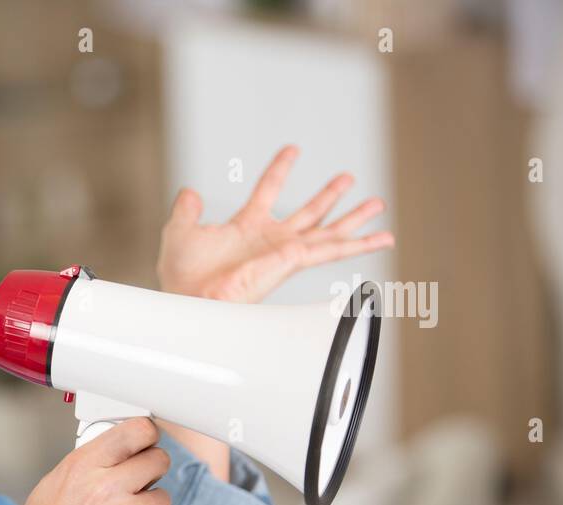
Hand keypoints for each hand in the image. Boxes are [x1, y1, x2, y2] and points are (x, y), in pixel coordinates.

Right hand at [0, 418, 171, 504]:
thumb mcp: (50, 490)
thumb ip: (86, 469)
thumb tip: (117, 454)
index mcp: (81, 467)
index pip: (136, 431)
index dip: (148, 435)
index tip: (149, 441)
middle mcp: (103, 487)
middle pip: (158, 460)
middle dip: (153, 471)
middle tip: (140, 483)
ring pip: (162, 499)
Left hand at [155, 145, 393, 304]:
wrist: (189, 295)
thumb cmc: (182, 276)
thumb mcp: (180, 230)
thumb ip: (187, 210)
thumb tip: (189, 192)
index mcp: (247, 227)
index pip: (268, 190)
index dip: (280, 169)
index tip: (293, 150)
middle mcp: (270, 239)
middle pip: (309, 213)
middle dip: (329, 196)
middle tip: (348, 178)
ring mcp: (284, 250)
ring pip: (328, 231)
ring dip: (354, 218)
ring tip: (377, 203)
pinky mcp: (293, 260)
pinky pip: (332, 249)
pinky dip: (360, 244)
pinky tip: (382, 238)